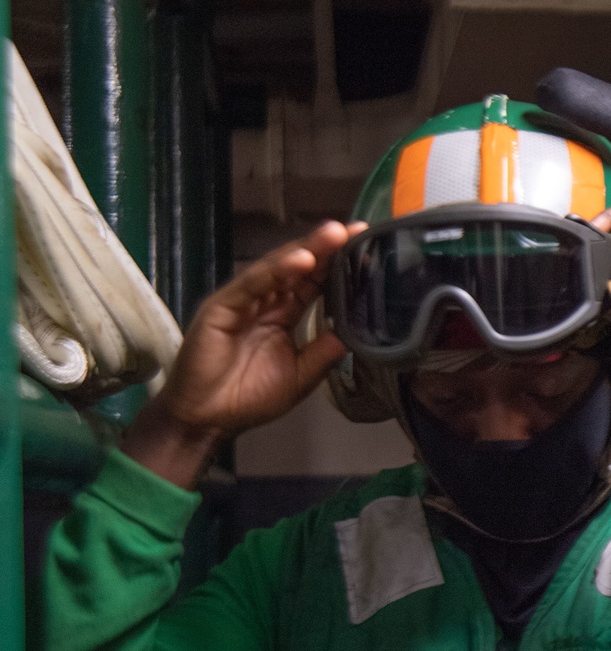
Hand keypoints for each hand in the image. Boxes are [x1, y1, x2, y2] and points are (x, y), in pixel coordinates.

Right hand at [123, 221, 363, 487]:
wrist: (206, 419)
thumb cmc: (248, 399)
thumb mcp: (299, 377)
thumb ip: (323, 353)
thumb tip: (354, 333)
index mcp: (283, 316)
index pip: (314, 284)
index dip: (338, 267)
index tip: (365, 249)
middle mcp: (265, 302)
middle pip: (300, 269)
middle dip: (327, 249)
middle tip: (356, 231)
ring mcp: (244, 301)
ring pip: (279, 269)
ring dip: (307, 250)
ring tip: (335, 235)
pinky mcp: (223, 306)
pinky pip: (253, 284)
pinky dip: (277, 270)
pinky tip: (302, 260)